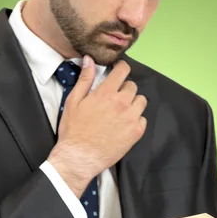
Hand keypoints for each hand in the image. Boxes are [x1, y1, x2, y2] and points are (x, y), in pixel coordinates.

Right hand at [48, 55, 147, 197]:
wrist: (79, 157)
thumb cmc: (73, 130)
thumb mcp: (73, 101)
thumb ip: (84, 79)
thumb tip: (89, 60)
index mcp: (106, 93)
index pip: (123, 70)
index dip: (121, 68)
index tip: (119, 72)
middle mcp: (121, 103)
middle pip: (132, 86)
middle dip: (124, 89)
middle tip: (115, 98)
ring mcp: (131, 118)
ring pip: (141, 101)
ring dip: (133, 103)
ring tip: (122, 111)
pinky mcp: (136, 133)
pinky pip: (143, 119)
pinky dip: (136, 120)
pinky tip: (124, 125)